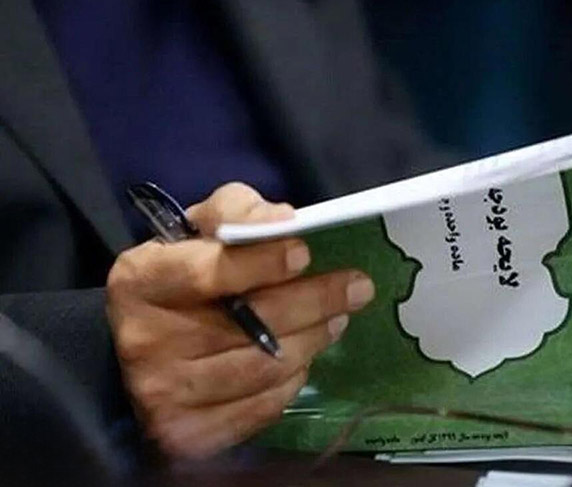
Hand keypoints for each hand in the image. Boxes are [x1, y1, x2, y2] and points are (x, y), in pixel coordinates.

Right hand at [105, 183, 374, 457]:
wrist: (146, 343)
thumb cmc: (185, 272)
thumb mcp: (201, 226)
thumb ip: (237, 211)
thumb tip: (282, 220)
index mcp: (139, 282)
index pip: (206, 273)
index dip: (260, 264)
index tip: (304, 253)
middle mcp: (143, 342)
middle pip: (247, 326)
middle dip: (313, 303)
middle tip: (358, 288)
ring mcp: (162, 394)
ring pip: (262, 368)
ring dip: (312, 340)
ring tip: (338, 319)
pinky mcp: (186, 433)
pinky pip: (260, 407)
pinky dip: (291, 380)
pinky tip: (304, 357)